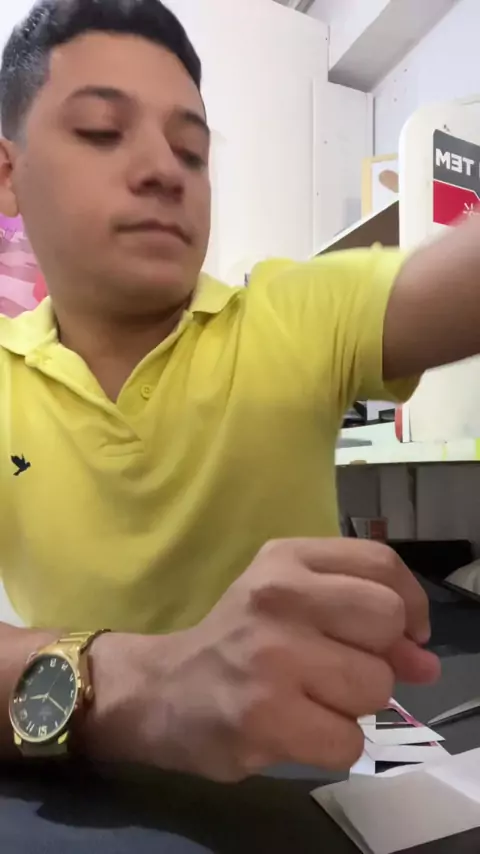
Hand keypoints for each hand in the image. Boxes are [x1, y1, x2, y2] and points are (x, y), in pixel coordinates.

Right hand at [85, 539, 439, 780]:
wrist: (162, 690)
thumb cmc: (238, 640)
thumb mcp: (292, 603)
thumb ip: (361, 618)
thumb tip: (425, 662)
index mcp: (284, 559)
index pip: (381, 565)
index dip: (410, 604)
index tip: (405, 634)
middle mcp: (277, 596)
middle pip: (387, 622)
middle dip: (378, 656)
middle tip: (341, 668)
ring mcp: (271, 657)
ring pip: (374, 687)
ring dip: (354, 706)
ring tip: (310, 699)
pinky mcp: (265, 717)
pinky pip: (349, 741)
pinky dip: (334, 745)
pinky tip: (298, 730)